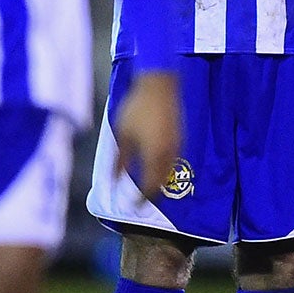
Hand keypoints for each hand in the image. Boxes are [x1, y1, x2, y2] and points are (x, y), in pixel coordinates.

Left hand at [115, 68, 181, 194]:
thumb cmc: (137, 109)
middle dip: (151, 193)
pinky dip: (163, 168)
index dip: (141, 200)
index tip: (132, 206)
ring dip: (158, 180)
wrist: (159, 86)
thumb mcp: (123, 136)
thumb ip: (120, 161)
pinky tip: (153, 165)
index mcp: (154, 156)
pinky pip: (172, 160)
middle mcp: (169, 154)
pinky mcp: (180, 137)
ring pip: (169, 172)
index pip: (151, 187)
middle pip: (162, 182)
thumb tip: (113, 180)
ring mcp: (177, 145)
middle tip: (139, 200)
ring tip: (145, 184)